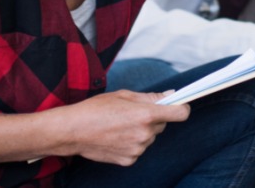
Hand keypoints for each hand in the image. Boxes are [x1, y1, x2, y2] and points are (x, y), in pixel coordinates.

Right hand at [58, 90, 188, 164]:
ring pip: (150, 137)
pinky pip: (139, 149)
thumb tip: (171, 94)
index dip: (182, 108)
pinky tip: (116, 137)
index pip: (180, 114)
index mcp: (145, 114)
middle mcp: (144, 134)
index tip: (179, 105)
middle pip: (162, 125)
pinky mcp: (129, 160)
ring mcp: (138, 149)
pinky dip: (132, 144)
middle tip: (133, 114)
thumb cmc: (96, 109)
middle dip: (154, 119)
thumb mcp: (124, 95)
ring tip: (120, 126)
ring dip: (142, 132)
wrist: (72, 131)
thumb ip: (151, 97)